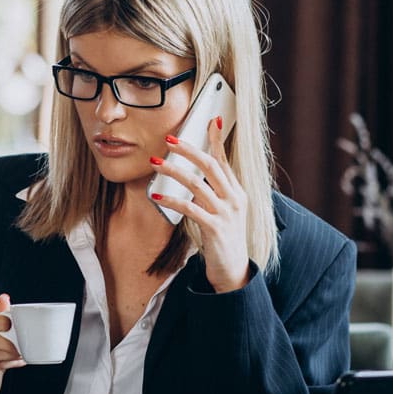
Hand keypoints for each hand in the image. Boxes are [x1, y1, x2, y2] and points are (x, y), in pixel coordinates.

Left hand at [151, 118, 250, 291]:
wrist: (234, 272)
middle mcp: (234, 199)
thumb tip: (195, 175)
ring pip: (197, 184)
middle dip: (188, 150)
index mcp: (237, 192)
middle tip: (169, 140)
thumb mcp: (224, 212)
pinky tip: (157, 196)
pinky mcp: (215, 229)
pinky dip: (172, 200)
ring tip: (155, 164)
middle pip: (210, 165)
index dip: (216, 140)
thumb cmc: (225, 240)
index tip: (210, 121)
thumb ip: (214, 193)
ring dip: (173, 171)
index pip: (225, 160)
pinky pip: (190, 209)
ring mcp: (226, 214)